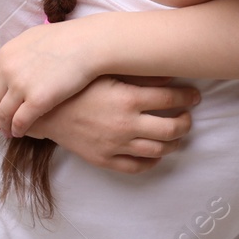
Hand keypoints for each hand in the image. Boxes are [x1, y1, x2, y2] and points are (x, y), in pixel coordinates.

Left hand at [0, 18, 105, 136]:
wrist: (87, 43)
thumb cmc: (66, 38)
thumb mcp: (32, 38)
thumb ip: (17, 52)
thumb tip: (11, 60)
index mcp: (5, 54)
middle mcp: (8, 70)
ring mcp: (21, 85)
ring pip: (4, 113)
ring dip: (4, 125)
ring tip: (7, 133)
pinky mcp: (38, 100)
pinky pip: (20, 121)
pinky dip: (17, 129)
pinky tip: (20, 133)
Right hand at [30, 76, 198, 173]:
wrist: (43, 110)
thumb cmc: (75, 85)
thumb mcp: (106, 72)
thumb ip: (138, 74)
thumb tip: (168, 75)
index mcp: (127, 98)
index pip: (171, 99)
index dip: (188, 97)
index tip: (194, 96)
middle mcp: (125, 124)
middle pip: (172, 129)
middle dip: (186, 123)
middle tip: (187, 116)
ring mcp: (115, 145)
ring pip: (158, 150)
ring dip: (174, 143)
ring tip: (176, 134)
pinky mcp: (104, 159)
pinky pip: (137, 166)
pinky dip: (152, 161)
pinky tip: (155, 153)